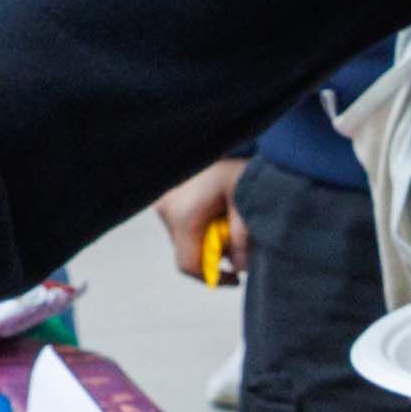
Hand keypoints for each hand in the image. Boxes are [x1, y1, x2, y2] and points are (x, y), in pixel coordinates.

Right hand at [156, 158, 245, 287]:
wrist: (223, 132)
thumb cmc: (238, 162)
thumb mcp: (247, 198)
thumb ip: (244, 235)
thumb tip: (241, 267)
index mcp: (185, 214)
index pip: (190, 264)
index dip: (214, 277)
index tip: (235, 278)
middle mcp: (167, 209)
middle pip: (187, 252)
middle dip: (214, 255)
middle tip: (238, 243)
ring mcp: (162, 201)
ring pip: (183, 239)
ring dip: (207, 239)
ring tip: (228, 218)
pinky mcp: (164, 196)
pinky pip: (180, 224)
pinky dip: (199, 226)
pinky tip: (215, 209)